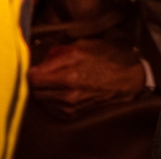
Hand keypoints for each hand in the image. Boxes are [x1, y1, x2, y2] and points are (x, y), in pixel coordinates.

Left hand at [28, 38, 146, 118]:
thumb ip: (59, 50)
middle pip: (35, 90)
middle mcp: (68, 91)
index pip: (33, 76)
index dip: (31, 69)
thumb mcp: (84, 45)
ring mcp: (71, 106)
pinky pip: (52, 109)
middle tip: (41, 73)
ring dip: (43, 91)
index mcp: (69, 71)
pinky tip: (58, 92)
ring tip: (51, 82)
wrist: (129, 80)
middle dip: (36, 81)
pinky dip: (51, 101)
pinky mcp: (74, 115)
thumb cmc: (109, 58)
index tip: (34, 65)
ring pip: (41, 101)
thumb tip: (41, 54)